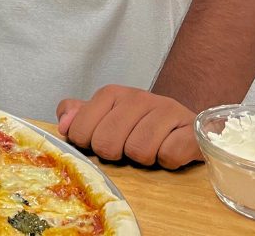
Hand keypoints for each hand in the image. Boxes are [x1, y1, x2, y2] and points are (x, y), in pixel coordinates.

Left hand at [56, 84, 200, 168]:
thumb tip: (63, 125)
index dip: (89, 145)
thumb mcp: (106, 117)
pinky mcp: (190, 129)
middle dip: (116, 154)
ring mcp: (166, 110)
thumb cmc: (141, 124)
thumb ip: (79, 116)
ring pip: (139, 151)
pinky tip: (169, 150)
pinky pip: (169, 155)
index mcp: (112, 94)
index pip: (82, 129)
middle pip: (108, 143)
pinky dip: (168, 161)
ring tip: (150, 149)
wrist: (188, 126)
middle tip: (128, 148)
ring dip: (144, 160)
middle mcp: (138, 97)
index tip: (101, 143)